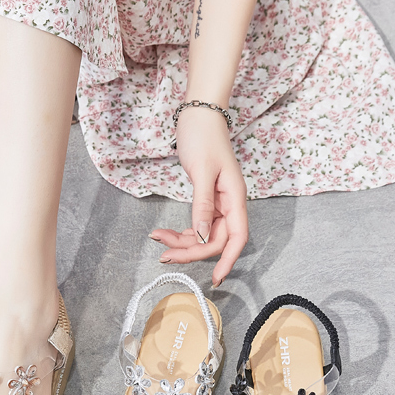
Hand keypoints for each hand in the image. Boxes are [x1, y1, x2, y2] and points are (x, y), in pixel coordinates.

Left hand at [150, 107, 247, 285]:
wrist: (198, 115)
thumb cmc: (204, 138)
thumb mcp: (203, 171)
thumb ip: (202, 205)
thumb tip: (203, 235)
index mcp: (235, 197)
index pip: (237, 237)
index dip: (228, 260)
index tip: (216, 278)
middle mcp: (229, 204)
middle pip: (215, 240)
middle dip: (191, 251)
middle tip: (165, 256)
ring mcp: (218, 203)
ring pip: (203, 235)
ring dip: (182, 243)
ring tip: (158, 240)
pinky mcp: (206, 201)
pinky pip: (196, 225)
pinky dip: (181, 232)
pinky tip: (164, 233)